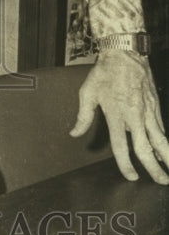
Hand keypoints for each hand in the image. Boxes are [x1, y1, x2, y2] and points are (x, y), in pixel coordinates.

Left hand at [71, 50, 168, 183]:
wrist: (125, 53)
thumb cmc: (104, 73)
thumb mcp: (87, 93)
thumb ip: (83, 117)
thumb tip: (74, 134)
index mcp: (115, 114)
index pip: (121, 146)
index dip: (126, 164)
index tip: (131, 177)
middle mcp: (134, 115)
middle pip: (146, 148)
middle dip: (154, 168)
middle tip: (160, 182)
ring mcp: (148, 111)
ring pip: (160, 139)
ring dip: (167, 157)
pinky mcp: (155, 105)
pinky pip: (161, 128)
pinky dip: (165, 142)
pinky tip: (166, 151)